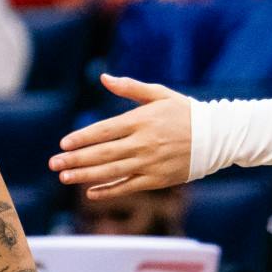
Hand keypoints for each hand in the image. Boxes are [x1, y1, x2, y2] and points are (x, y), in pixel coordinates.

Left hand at [51, 74, 195, 195]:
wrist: (217, 136)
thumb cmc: (185, 112)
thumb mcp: (159, 94)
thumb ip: (130, 88)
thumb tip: (103, 78)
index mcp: (141, 120)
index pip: (104, 130)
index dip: (82, 138)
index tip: (64, 143)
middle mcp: (143, 143)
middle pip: (103, 153)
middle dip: (76, 159)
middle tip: (54, 163)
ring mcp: (150, 163)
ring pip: (112, 172)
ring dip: (86, 176)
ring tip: (64, 177)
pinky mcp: (157, 179)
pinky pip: (128, 186)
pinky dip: (109, 191)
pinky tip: (91, 193)